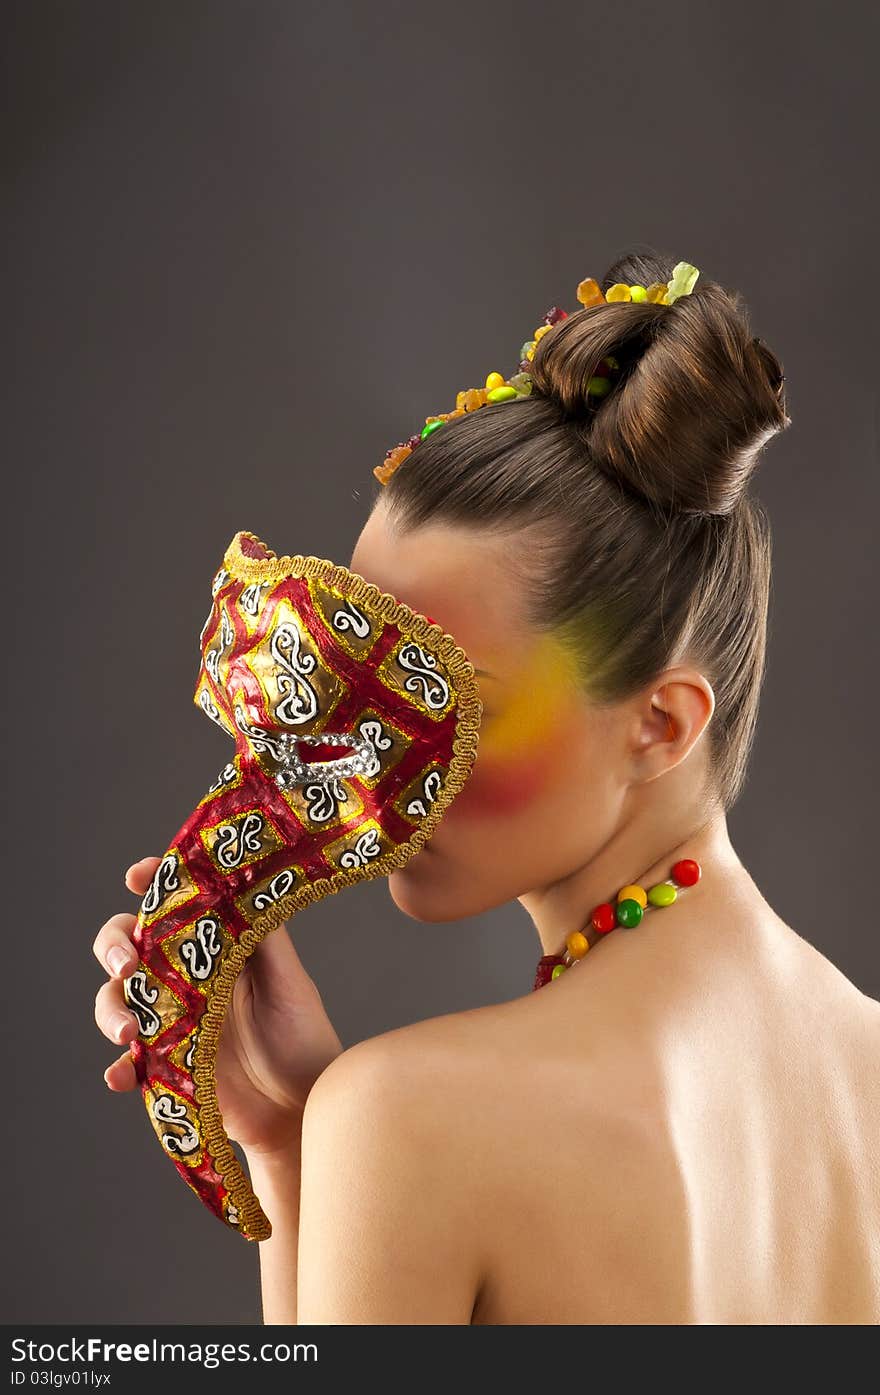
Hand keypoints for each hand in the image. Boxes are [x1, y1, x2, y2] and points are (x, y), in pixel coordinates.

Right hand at [93, 855, 344, 1155]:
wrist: (301, 1110)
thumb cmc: (303, 1039)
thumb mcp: (290, 983)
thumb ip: (265, 938)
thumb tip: (246, 881)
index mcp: (216, 948)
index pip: (174, 905)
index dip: (152, 884)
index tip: (137, 876)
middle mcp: (186, 979)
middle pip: (128, 945)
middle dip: (114, 946)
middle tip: (126, 964)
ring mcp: (169, 1021)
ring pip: (117, 999)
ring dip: (110, 1009)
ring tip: (129, 1031)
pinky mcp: (162, 1066)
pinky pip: (126, 1061)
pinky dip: (118, 1067)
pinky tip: (123, 1076)